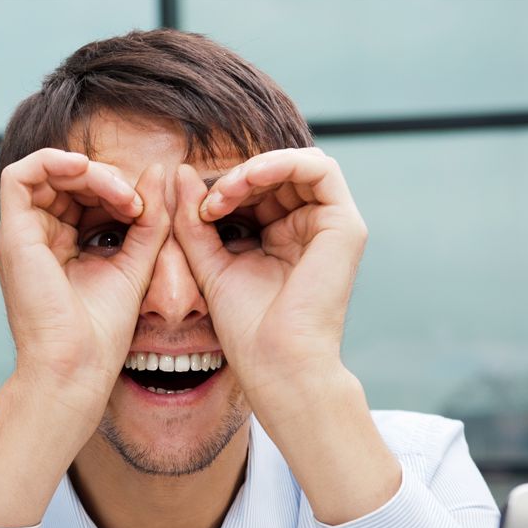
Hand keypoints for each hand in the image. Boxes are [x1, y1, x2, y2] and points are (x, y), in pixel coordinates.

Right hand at [0, 149, 168, 429]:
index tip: (146, 212)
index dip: (115, 190)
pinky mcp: (11, 235)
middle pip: (65, 181)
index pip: (82, 196)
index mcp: (56, 247)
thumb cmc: (101, 334)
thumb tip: (160, 169)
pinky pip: (23, 175)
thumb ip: (149, 219)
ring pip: (48, 172)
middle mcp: (33, 239)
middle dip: (106, 180)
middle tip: (137, 204)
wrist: (76, 368)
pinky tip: (89, 173)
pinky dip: (56, 162)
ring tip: (123, 197)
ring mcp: (19, 237)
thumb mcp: (136, 263)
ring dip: (90, 173)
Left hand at [172, 149, 367, 411]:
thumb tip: (181, 171)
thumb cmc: (246, 328)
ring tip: (224, 193)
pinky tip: (249, 180)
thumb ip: (194, 220)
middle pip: (276, 175)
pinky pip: (320, 169)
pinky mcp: (345, 226)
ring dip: (254, 170)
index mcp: (280, 239)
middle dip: (236, 180)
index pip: (256, 192)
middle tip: (206, 203)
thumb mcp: (208, 263)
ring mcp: (329, 227)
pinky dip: (282, 163)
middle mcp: (308, 230)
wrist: (275, 363)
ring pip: (296, 166)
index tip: (194, 211)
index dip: (224, 189)